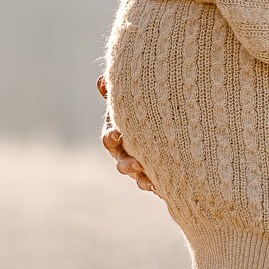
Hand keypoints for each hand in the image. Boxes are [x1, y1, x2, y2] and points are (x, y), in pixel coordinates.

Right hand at [97, 75, 156, 193]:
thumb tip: (102, 81)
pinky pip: (156, 185)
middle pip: (121, 164)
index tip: (117, 133)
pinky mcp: (156, 176)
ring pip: (138, 178)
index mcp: (116, 136)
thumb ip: (116, 91)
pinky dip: (159, 187)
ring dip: (143, 180)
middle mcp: (125, 154)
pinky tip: (165, 187)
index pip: (109, 139)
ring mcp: (140, 168)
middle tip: (138, 163)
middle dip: (128, 165)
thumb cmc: (141, 108)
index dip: (111, 137)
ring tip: (151, 181)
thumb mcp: (129, 100)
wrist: (166, 124)